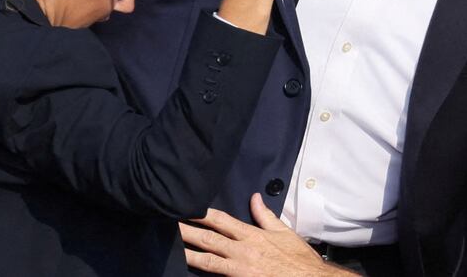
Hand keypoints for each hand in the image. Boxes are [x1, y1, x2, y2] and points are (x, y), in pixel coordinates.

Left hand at [181, 194, 346, 275]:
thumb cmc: (299, 259)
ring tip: (171, 246)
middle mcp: (242, 250)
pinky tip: (190, 270)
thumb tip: (254, 197)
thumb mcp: (284, 232)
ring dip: (187, 252)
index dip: (201, 212)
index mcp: (251, 235)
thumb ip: (265, 216)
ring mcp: (239, 269)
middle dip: (186, 230)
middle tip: (167, 223)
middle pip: (208, 238)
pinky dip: (203, 273)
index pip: (221, 219)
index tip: (185, 205)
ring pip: (207, 260)